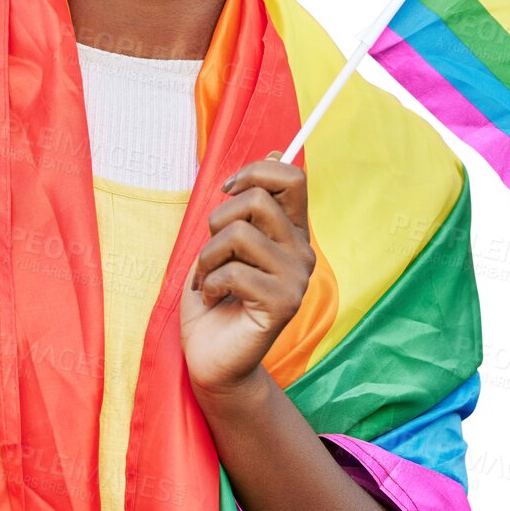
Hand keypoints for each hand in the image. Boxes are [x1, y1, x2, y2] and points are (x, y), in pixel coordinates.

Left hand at [179, 150, 314, 398]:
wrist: (212, 360)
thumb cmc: (214, 298)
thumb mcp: (225, 241)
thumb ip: (248, 204)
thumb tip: (276, 150)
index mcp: (291, 232)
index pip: (292, 177)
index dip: (255, 172)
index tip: (228, 191)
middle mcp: (302, 252)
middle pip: (258, 199)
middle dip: (217, 221)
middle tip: (212, 254)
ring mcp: (297, 279)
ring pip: (238, 234)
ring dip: (207, 257)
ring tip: (207, 280)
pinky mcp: (283, 305)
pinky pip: (234, 272)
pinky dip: (208, 284)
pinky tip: (213, 301)